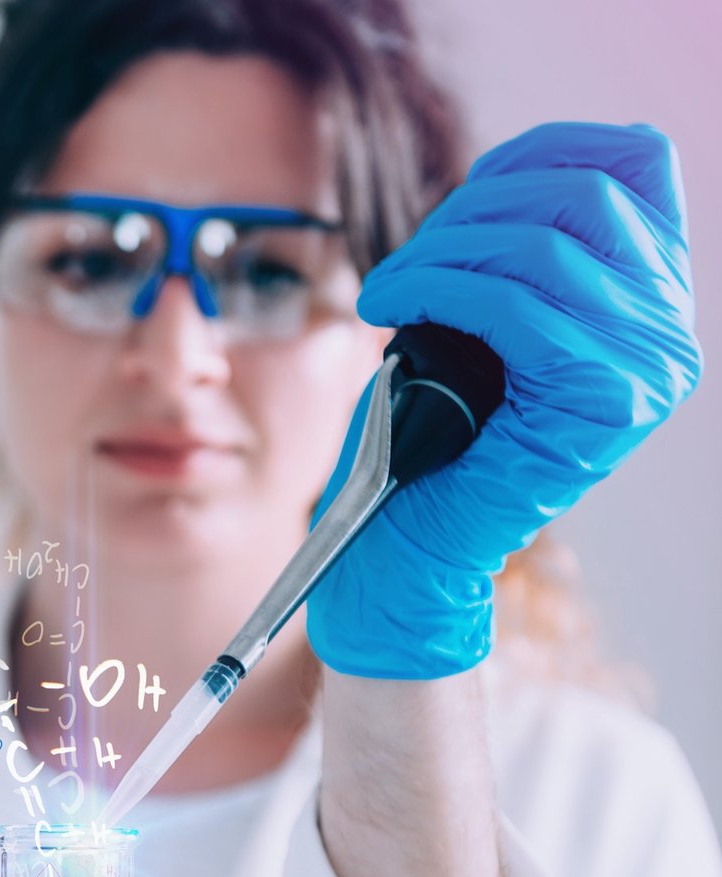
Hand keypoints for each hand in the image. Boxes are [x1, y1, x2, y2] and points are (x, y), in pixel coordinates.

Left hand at [308, 122, 701, 678]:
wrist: (410, 548)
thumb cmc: (428, 442)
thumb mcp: (481, 325)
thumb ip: (515, 252)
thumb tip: (500, 178)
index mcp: (651, 302)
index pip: (636, 161)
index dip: (542, 150)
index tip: (461, 193)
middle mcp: (667, 333)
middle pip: (584, 193)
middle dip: (474, 207)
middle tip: (405, 260)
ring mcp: (645, 369)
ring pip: (543, 243)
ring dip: (442, 250)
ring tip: (387, 289)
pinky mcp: (601, 401)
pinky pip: (515, 303)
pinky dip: (437, 287)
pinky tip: (389, 306)